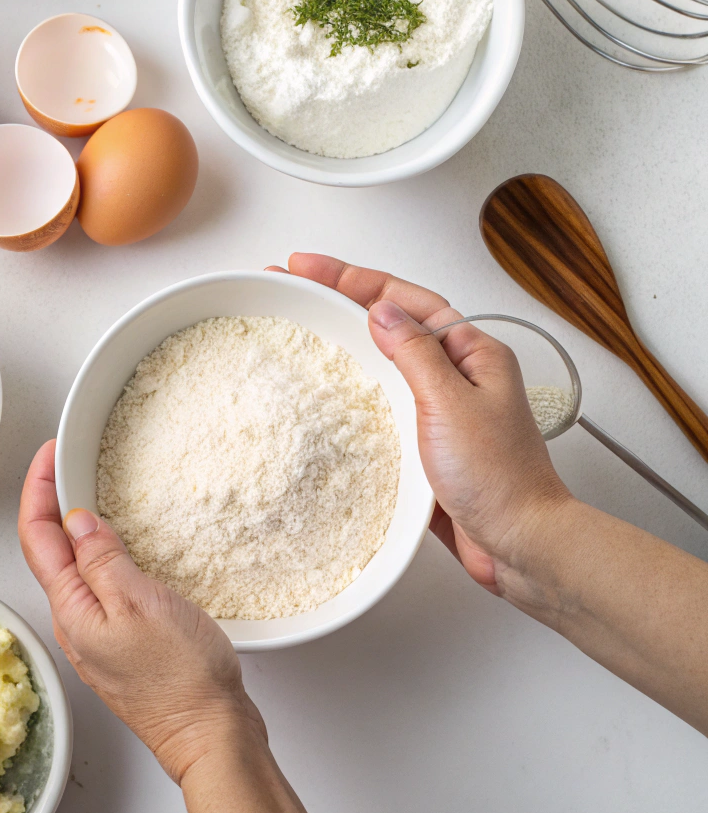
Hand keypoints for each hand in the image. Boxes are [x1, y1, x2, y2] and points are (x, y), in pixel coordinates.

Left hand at [18, 440, 266, 782]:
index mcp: (71, 610)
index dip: (37, 490)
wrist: (210, 736)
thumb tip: (76, 520)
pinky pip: (100, 589)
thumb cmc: (180, 677)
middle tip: (67, 463)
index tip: (49, 454)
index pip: (36, 537)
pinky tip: (122, 548)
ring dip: (75, 528)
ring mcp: (99, 637)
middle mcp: (76, 624)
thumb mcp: (139, 603)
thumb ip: (103, 559)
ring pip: (74, 570)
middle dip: (50, 503)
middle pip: (48, 552)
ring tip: (91, 493)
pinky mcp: (124, 645)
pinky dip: (101, 556)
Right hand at [269, 254, 571, 596]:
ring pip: (383, 361)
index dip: (352, 277)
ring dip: (343, 341)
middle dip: (339, 301)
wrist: (519, 545)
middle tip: (292, 286)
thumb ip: (415, 353)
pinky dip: (352, 392)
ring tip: (300, 326)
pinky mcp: (424, 442)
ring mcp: (439, 408)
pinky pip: (382, 404)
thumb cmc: (501, 480)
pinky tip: (326, 395)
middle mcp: (457, 374)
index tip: (308, 266)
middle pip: (390, 321)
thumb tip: (381, 310)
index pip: (404, 298)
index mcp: (472, 352)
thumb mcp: (452, 403)